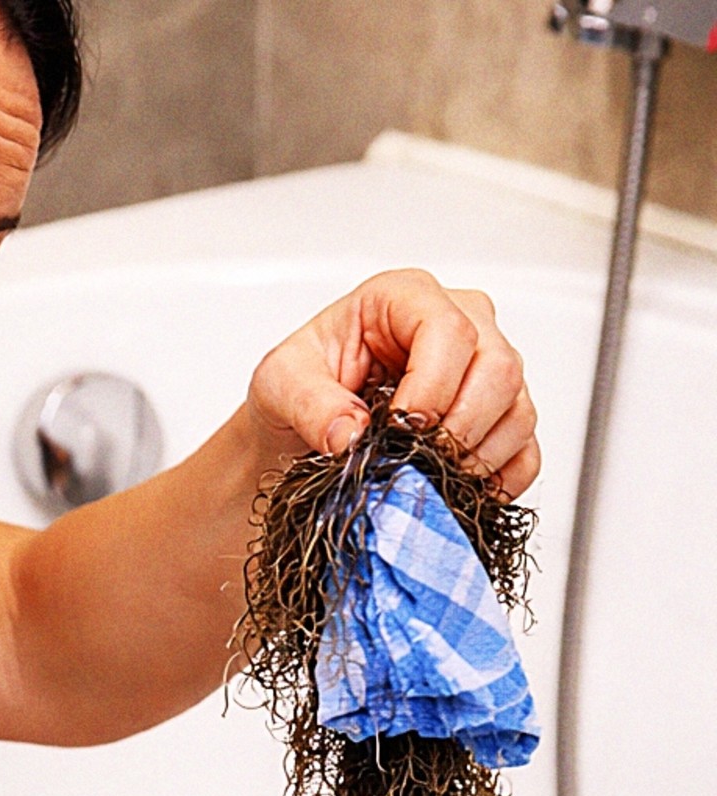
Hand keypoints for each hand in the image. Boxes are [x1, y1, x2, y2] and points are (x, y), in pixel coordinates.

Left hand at [247, 269, 539, 497]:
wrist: (302, 424)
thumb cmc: (299, 385)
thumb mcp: (279, 383)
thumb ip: (310, 403)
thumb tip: (350, 434)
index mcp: (403, 298)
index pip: (448, 330)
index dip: (432, 386)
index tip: (398, 428)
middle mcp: (460, 322)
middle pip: (498, 367)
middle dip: (459, 426)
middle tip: (417, 461)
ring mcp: (486, 369)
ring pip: (518, 410)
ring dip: (478, 456)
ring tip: (429, 478)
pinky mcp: (499, 416)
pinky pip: (525, 450)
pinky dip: (500, 479)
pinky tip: (460, 490)